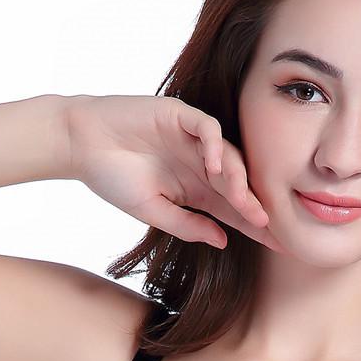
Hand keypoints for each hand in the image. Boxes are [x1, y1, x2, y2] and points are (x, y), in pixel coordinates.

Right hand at [64, 93, 286, 253]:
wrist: (81, 144)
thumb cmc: (112, 178)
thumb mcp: (153, 212)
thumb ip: (188, 225)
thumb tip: (223, 241)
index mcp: (196, 190)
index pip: (233, 210)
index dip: (255, 226)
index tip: (279, 245)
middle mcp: (200, 164)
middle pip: (238, 185)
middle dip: (254, 205)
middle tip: (268, 226)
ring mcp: (192, 139)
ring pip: (228, 156)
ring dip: (237, 179)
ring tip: (242, 200)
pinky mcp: (180, 115)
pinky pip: (207, 128)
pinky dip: (214, 145)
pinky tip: (213, 166)